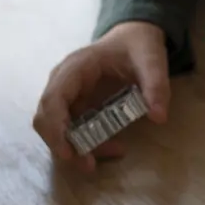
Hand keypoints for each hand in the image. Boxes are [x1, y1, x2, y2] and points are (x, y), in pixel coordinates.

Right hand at [33, 20, 168, 170]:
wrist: (133, 38)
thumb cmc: (137, 46)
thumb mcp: (152, 60)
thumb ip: (156, 85)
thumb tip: (158, 117)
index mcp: (76, 67)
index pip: (53, 99)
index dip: (55, 127)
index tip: (68, 152)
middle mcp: (64, 83)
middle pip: (46, 118)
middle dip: (62, 145)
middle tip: (89, 166)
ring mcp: (68, 96)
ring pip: (58, 129)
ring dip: (79, 147)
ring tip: (115, 152)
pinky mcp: (76, 107)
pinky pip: (73, 130)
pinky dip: (89, 143)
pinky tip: (115, 147)